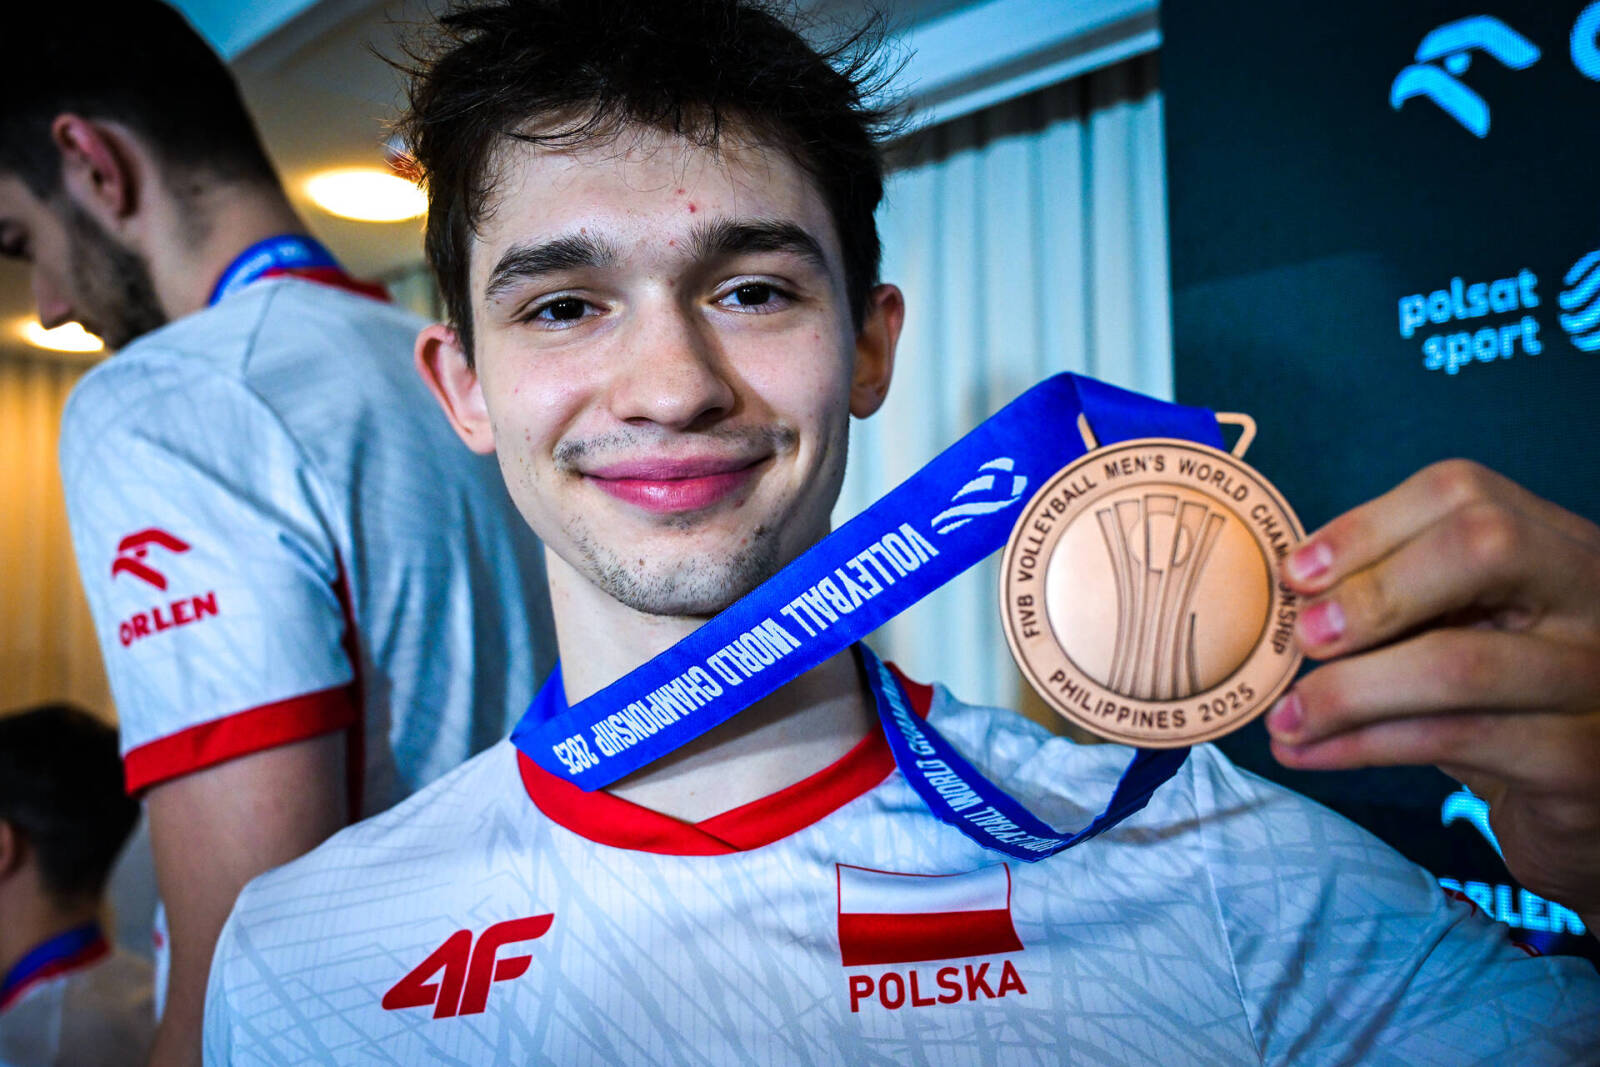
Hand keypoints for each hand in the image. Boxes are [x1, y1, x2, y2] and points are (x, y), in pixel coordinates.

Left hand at [1264, 459, 1599, 927]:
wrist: (1574, 795)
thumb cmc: (1496, 696)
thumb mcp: (1459, 626)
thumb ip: (1398, 593)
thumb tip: (1295, 586)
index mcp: (1557, 543)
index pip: (1464, 493)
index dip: (1367, 527)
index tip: (1297, 575)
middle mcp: (1593, 595)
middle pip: (1485, 546)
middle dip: (1375, 591)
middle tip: (1303, 638)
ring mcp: (1595, 676)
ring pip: (1460, 662)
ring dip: (1347, 691)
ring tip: (1283, 717)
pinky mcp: (1578, 758)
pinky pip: (1453, 739)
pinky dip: (1362, 744)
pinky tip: (1311, 750)